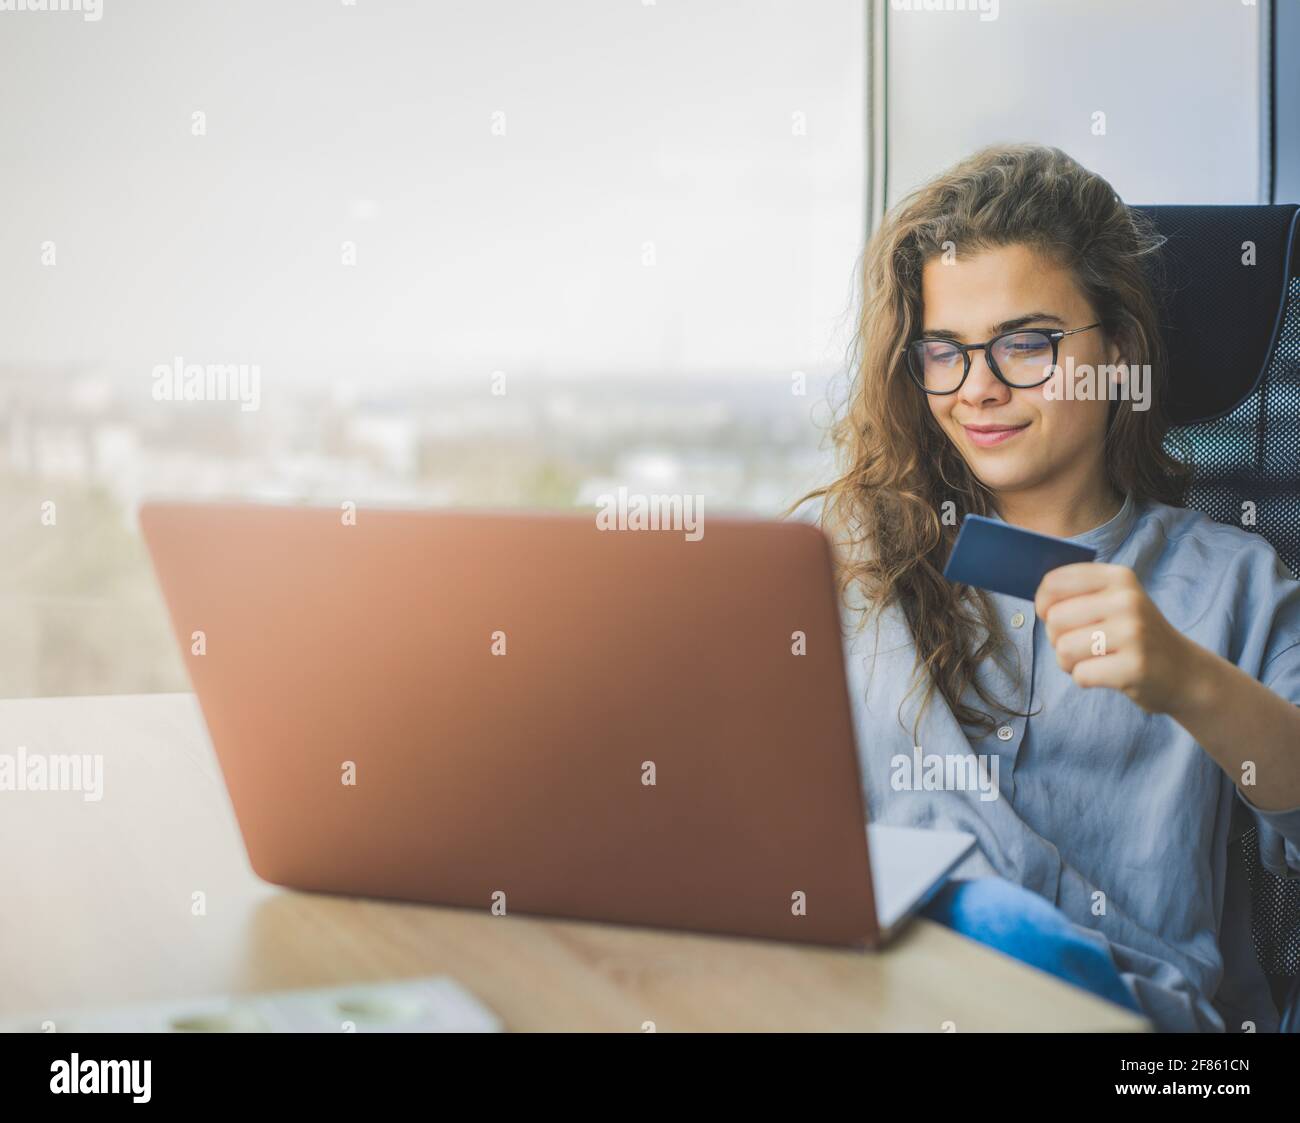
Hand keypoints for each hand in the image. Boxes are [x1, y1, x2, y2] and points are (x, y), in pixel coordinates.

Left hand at [1034, 562, 1196, 714]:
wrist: (1185, 672)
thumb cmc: (1136, 635)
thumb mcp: (1115, 600)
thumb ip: (1077, 593)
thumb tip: (1036, 599)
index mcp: (1118, 578)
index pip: (1054, 582)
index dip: (1043, 604)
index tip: (1051, 615)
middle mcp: (1127, 600)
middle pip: (1054, 619)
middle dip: (1057, 638)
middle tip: (1083, 644)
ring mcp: (1133, 633)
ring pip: (1063, 649)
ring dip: (1069, 662)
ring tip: (1095, 659)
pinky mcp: (1134, 667)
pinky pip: (1080, 674)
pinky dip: (1085, 679)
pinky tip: (1108, 674)